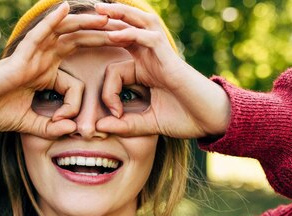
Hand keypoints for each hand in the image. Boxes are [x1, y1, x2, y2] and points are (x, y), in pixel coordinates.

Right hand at [0, 2, 113, 137]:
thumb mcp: (28, 125)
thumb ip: (50, 128)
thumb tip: (73, 130)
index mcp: (44, 76)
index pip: (75, 82)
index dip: (79, 103)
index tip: (70, 123)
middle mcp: (41, 61)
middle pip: (77, 44)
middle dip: (101, 39)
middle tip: (126, 33)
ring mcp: (31, 55)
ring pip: (64, 34)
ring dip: (86, 23)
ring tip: (107, 14)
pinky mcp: (20, 55)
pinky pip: (39, 34)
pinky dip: (53, 21)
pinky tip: (67, 8)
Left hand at [93, 3, 230, 138]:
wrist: (210, 120)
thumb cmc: (184, 119)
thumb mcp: (147, 124)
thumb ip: (124, 125)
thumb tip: (98, 128)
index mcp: (144, 70)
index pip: (114, 69)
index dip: (107, 92)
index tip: (114, 115)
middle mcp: (150, 57)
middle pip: (124, 30)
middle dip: (104, 23)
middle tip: (81, 17)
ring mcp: (160, 54)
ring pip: (137, 24)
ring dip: (118, 15)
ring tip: (98, 9)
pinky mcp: (169, 56)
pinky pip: (148, 38)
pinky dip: (131, 33)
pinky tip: (115, 32)